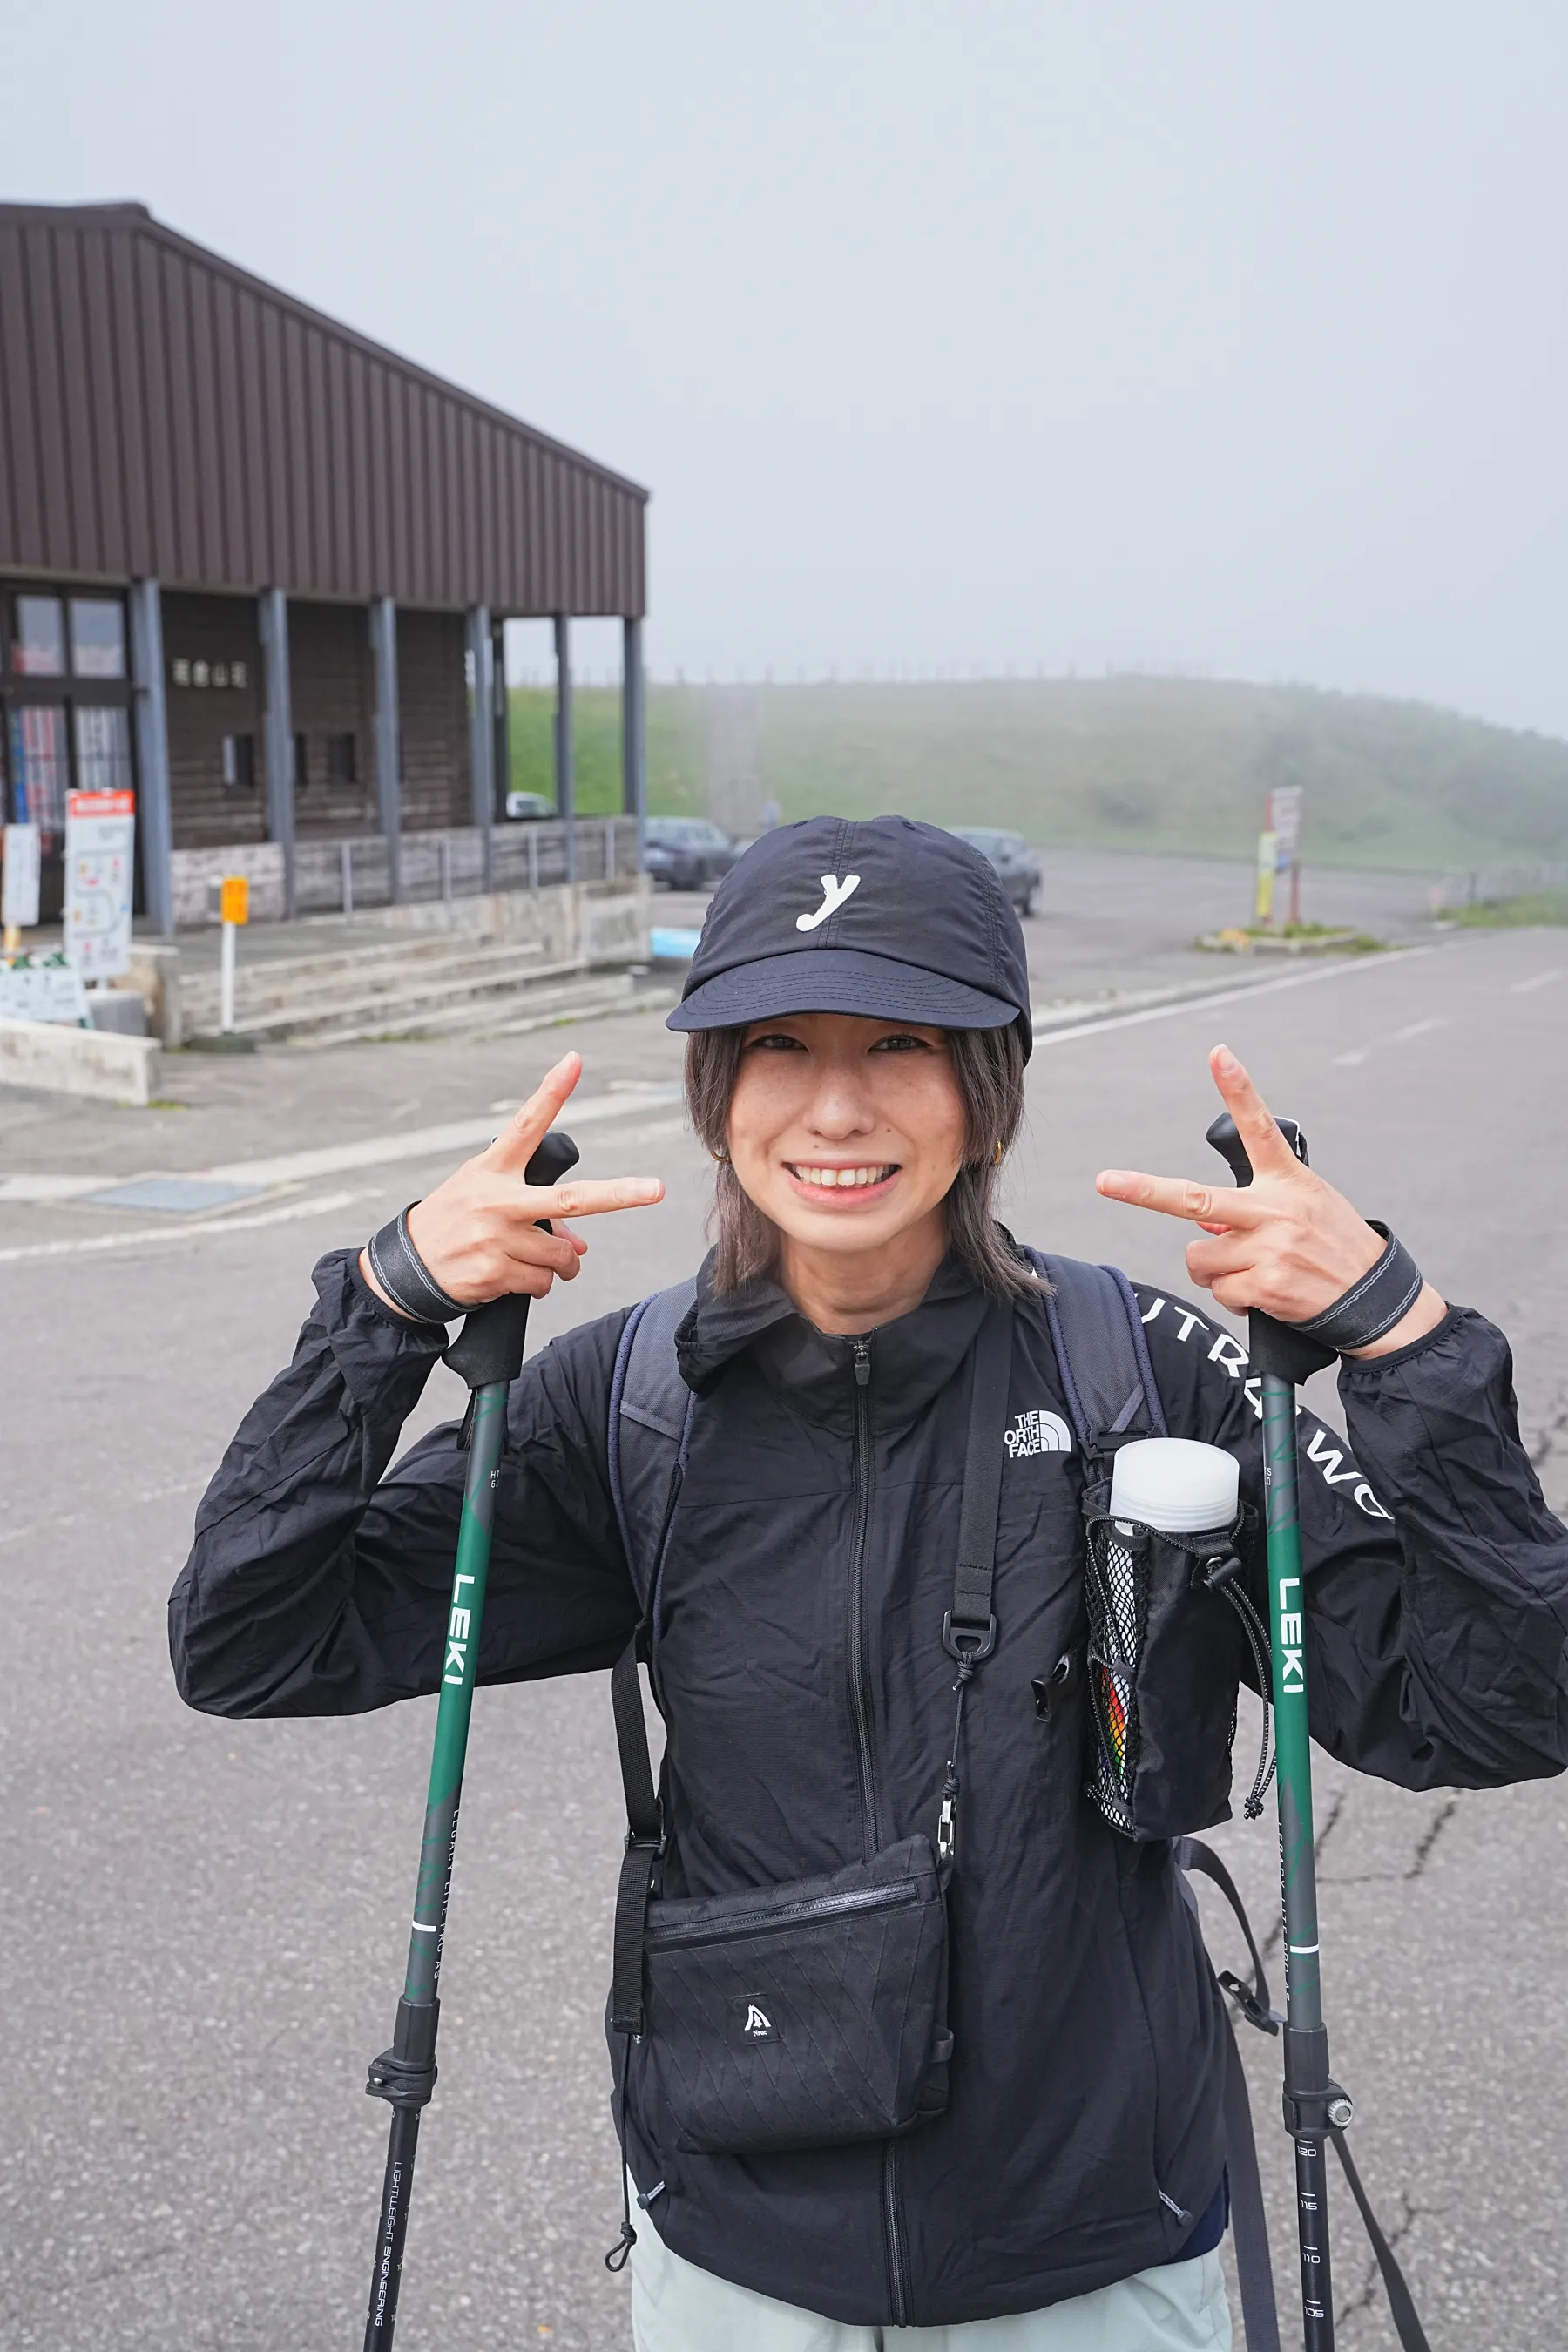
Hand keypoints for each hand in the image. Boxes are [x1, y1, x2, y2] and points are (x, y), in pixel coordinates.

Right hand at [359, 1052, 663, 1314]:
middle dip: (619, 1194)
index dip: (551, 1092)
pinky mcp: (495, 1272)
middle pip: (569, 1199)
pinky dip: (540, 1284)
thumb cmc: (455, 1223)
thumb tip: (579, 1247)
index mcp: (493, 1169)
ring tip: (534, 1260)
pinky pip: (542, 1282)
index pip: (526, 1124)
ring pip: (562, 1255)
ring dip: (561, 1264)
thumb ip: (535, 1212)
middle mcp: (497, 1199)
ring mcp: (496, 1237)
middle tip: (656, 1189)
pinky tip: (513, 1277)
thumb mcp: (486, 1201)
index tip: (574, 1060)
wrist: (407, 1268)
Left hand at [1094, 1045, 1444, 1357]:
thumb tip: (1202, 1229)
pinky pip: (1220, 1292)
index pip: (1259, 1127)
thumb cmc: (1334, 1247)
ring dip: (1215, 1272)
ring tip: (1256, 1272)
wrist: (1376, 1300)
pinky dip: (1234, 1299)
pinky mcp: (1267, 1284)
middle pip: (1194, 1199)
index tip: (1218, 1054)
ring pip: (1199, 1258)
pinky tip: (1266, 1295)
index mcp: (1288, 1181)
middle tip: (1106, 1182)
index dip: (1238, 1089)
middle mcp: (1275, 1209)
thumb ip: (1254, 1210)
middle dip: (1143, 1191)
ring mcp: (1270, 1247)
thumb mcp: (1306, 1209)